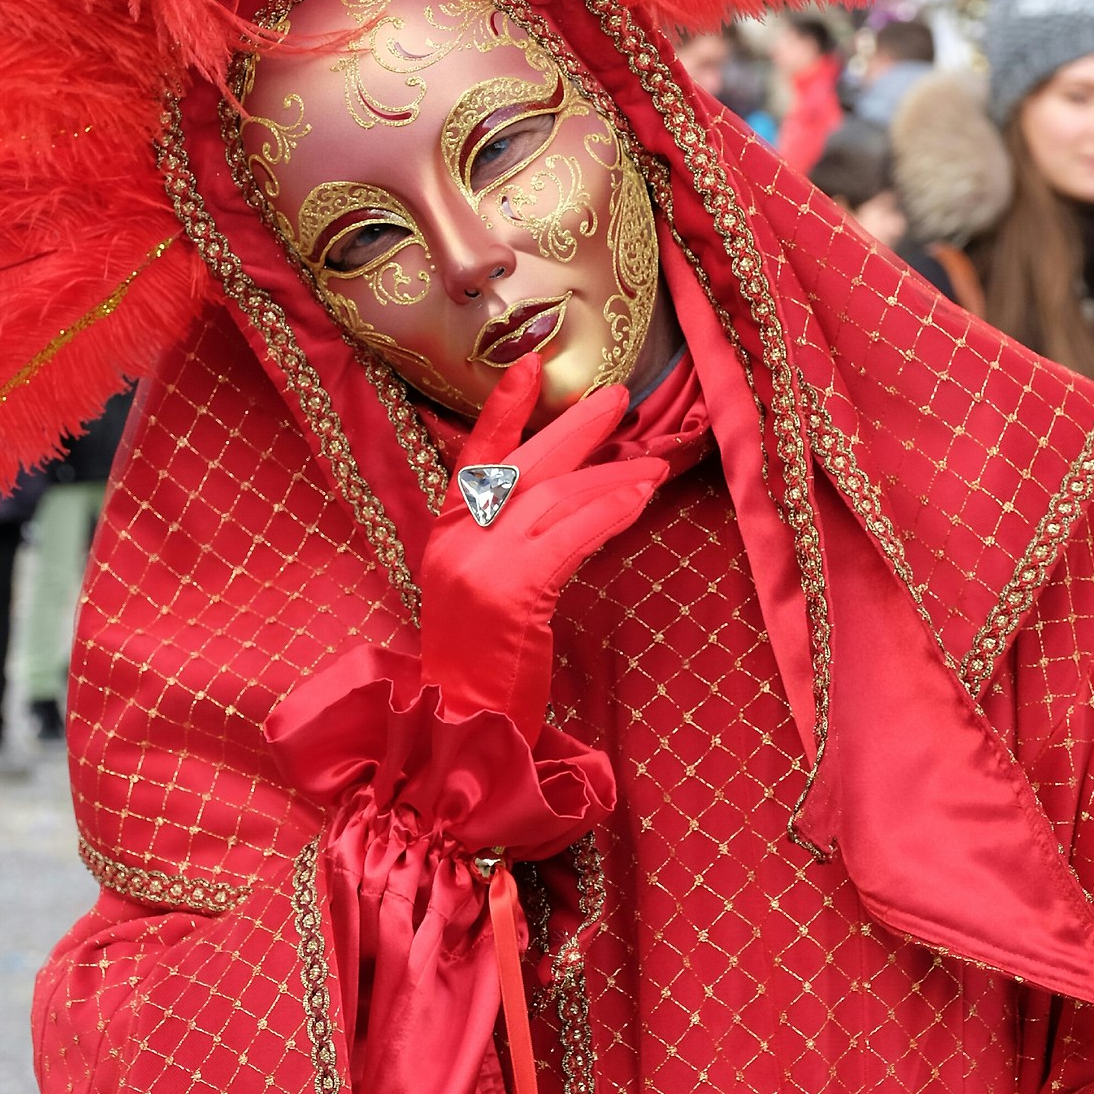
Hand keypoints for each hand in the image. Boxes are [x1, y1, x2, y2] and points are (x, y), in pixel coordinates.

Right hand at [422, 356, 665, 737]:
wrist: (461, 728)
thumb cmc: (481, 664)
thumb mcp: (477, 590)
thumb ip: (504, 542)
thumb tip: (566, 496)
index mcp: (443, 536)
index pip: (474, 458)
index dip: (503, 410)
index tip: (530, 365)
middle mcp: (455, 542)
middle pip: (524, 467)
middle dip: (575, 430)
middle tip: (618, 400)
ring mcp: (479, 565)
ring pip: (556, 499)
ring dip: (611, 477)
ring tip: (651, 466)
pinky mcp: (510, 593)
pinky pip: (569, 537)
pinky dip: (608, 514)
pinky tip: (637, 499)